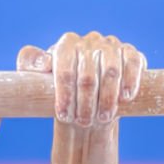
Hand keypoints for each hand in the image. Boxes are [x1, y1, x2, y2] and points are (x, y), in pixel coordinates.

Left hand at [18, 31, 145, 127]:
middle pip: (88, 75)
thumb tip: (44, 63)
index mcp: (66, 44)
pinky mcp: (130, 53)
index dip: (64, 95)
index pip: (64, 70)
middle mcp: (90, 41)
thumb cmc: (60, 88)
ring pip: (111, 71)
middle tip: (82, 122)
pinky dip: (130, 81)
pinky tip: (124, 98)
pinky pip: (133, 63)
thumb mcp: (37, 77)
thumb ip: (29, 64)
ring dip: (107, 99)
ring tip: (102, 118)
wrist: (87, 97)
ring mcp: (111, 45)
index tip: (63, 115)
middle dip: (85, 103)